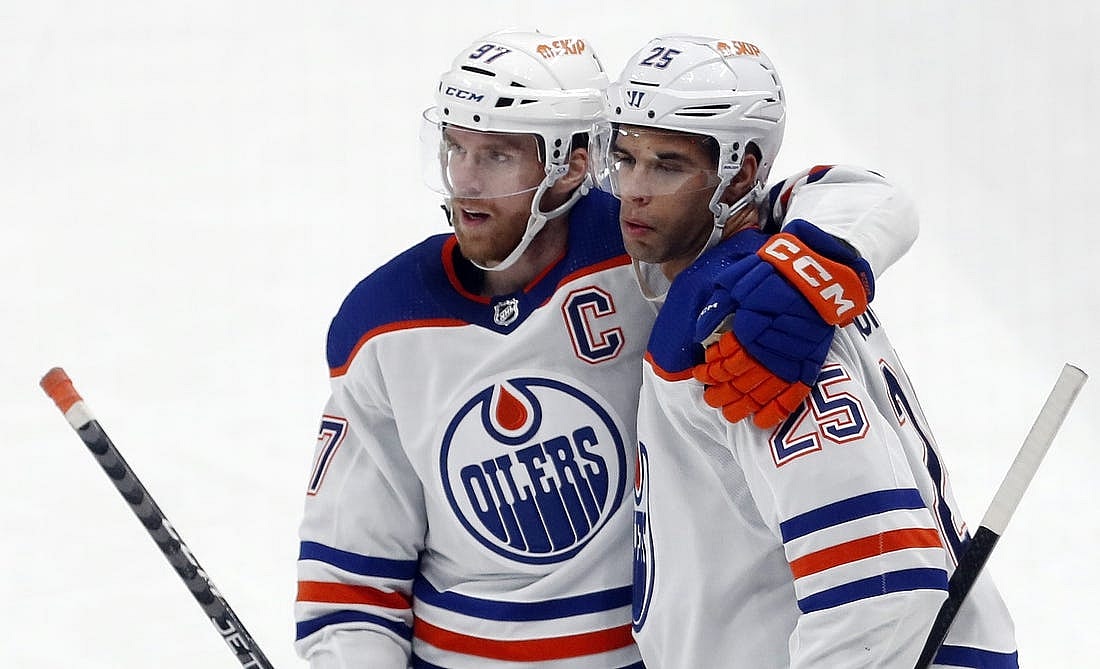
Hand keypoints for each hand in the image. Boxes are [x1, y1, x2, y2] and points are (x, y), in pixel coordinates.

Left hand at [693, 219, 872, 427]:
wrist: (818, 272)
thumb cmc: (772, 273)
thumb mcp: (736, 280)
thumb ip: (717, 307)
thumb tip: (698, 333)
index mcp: (751, 327)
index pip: (726, 359)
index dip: (711, 370)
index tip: (700, 373)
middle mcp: (770, 346)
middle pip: (741, 379)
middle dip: (722, 392)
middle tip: (710, 398)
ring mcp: (792, 356)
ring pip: (763, 390)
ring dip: (743, 405)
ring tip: (729, 413)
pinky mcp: (811, 362)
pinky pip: (794, 393)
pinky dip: (778, 410)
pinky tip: (762, 422)